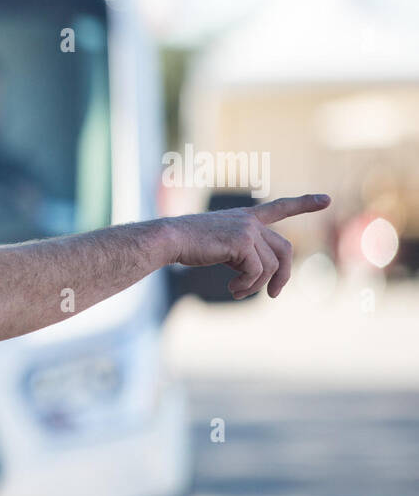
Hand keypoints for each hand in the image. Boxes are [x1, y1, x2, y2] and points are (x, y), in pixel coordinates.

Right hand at [164, 194, 331, 298]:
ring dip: (255, 286)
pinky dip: (246, 286)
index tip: (326, 200)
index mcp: (244, 217)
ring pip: (271, 266)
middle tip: (273, 295)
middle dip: (284, 276)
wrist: (170, 239)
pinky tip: (232, 289)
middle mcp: (250, 221)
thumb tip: (262, 280)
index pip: (279, 208)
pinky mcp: (243, 241)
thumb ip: (242, 255)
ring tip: (237, 292)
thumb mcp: (219, 248)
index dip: (304, 204)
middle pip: (285, 249)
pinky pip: (257, 272)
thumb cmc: (186, 246)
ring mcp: (248, 229)